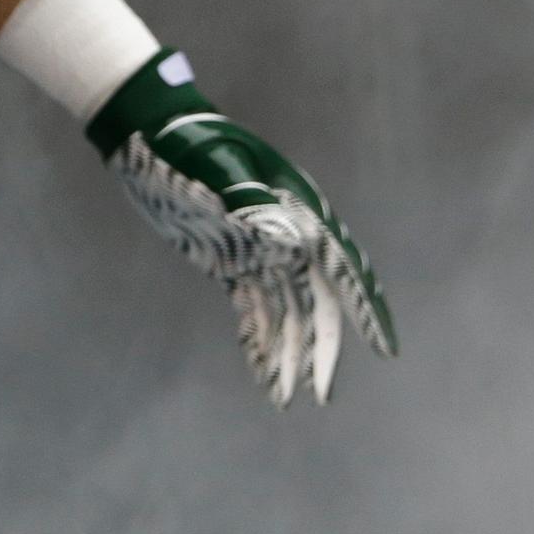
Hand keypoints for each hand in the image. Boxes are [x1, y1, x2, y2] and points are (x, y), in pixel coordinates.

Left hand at [90, 59, 394, 401]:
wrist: (149, 134)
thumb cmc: (186, 141)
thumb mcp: (216, 166)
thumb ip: (250, 201)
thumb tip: (291, 242)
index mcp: (296, 211)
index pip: (342, 269)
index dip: (365, 309)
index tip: (384, 348)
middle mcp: (287, 235)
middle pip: (317, 302)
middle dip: (322, 349)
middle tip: (322, 393)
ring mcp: (260, 251)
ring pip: (286, 313)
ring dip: (287, 354)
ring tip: (285, 399)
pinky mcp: (232, 263)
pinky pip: (255, 310)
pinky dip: (260, 342)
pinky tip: (264, 375)